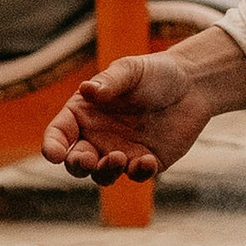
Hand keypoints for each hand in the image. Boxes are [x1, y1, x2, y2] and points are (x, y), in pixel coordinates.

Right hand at [43, 42, 232, 183]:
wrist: (193, 85)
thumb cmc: (155, 72)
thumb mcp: (131, 70)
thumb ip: (110, 81)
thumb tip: (87, 90)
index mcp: (85, 112)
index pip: (59, 133)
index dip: (52, 145)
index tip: (54, 154)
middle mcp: (98, 136)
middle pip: (76, 161)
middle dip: (77, 165)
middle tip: (88, 160)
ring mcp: (121, 151)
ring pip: (103, 175)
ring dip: (105, 173)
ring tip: (119, 158)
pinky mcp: (145, 162)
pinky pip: (136, 175)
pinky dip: (138, 173)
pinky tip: (148, 161)